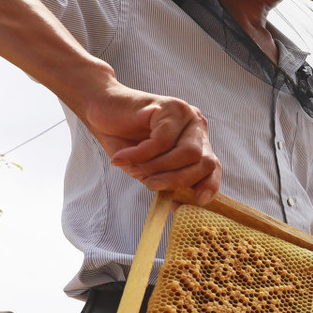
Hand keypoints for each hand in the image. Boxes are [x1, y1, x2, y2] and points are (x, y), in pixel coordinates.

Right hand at [81, 83, 220, 204]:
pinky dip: (140, 155)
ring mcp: (185, 115)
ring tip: (135, 169)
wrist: (99, 109)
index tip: (198, 200)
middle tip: (150, 184)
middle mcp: (197, 127)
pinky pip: (162, 141)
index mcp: (198, 141)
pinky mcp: (168, 107)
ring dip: (159, 167)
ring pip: (187, 153)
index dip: (209, 185)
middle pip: (203, 161)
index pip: (213, 166)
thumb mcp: (148, 168)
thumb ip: (166, 182)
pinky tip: (122, 158)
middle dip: (178, 180)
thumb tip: (180, 205)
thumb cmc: (125, 141)